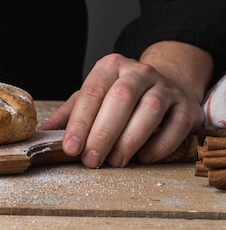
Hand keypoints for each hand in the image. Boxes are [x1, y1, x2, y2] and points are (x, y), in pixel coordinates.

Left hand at [39, 45, 210, 167]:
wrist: (165, 84)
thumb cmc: (119, 96)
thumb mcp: (92, 97)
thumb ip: (70, 114)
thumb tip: (42, 133)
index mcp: (109, 67)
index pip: (91, 92)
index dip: (80, 122)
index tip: (71, 148)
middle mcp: (138, 72)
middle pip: (121, 98)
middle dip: (103, 133)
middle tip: (91, 160)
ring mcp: (166, 87)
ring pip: (150, 109)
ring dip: (130, 139)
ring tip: (115, 162)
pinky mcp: (187, 105)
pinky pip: (177, 124)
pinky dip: (161, 144)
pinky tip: (144, 158)